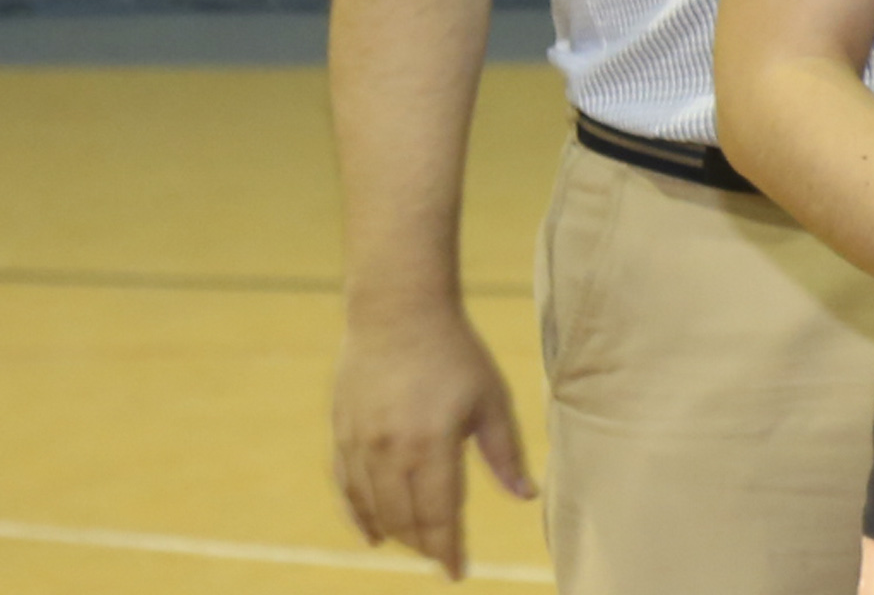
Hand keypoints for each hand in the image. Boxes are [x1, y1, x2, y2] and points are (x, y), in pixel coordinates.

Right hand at [332, 303, 533, 579]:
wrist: (397, 312)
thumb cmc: (455, 353)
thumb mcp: (491, 399)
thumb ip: (505, 453)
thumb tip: (526, 497)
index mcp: (432, 445)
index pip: (438, 515)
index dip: (447, 548)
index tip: (457, 572)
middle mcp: (389, 451)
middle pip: (404, 519)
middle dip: (425, 544)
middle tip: (443, 556)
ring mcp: (359, 445)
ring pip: (374, 509)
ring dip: (396, 534)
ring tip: (419, 545)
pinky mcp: (341, 434)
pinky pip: (347, 489)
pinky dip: (359, 516)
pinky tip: (372, 537)